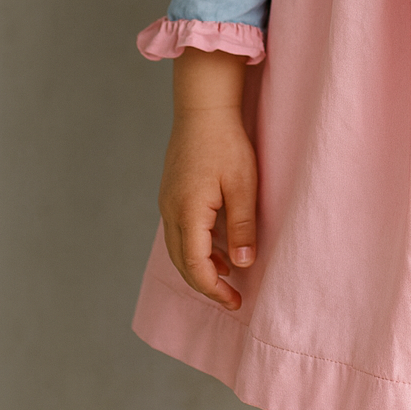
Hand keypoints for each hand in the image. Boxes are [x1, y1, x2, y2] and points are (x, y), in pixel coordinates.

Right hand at [158, 48, 256, 309]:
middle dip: (206, 285)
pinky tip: (215, 247)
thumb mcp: (243, 186)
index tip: (236, 302)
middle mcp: (171, 212)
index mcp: (188, 214)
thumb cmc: (226, 143)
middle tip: (232, 298)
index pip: (196, 267)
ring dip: (200, 266)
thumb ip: (242, 227)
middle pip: (183, 263)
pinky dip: (195, 247)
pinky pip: (180, 231)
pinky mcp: (171, 193)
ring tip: (227, 275)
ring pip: (179, 248)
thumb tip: (242, 264)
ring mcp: (168, 202)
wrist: (202, 108)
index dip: (215, 290)